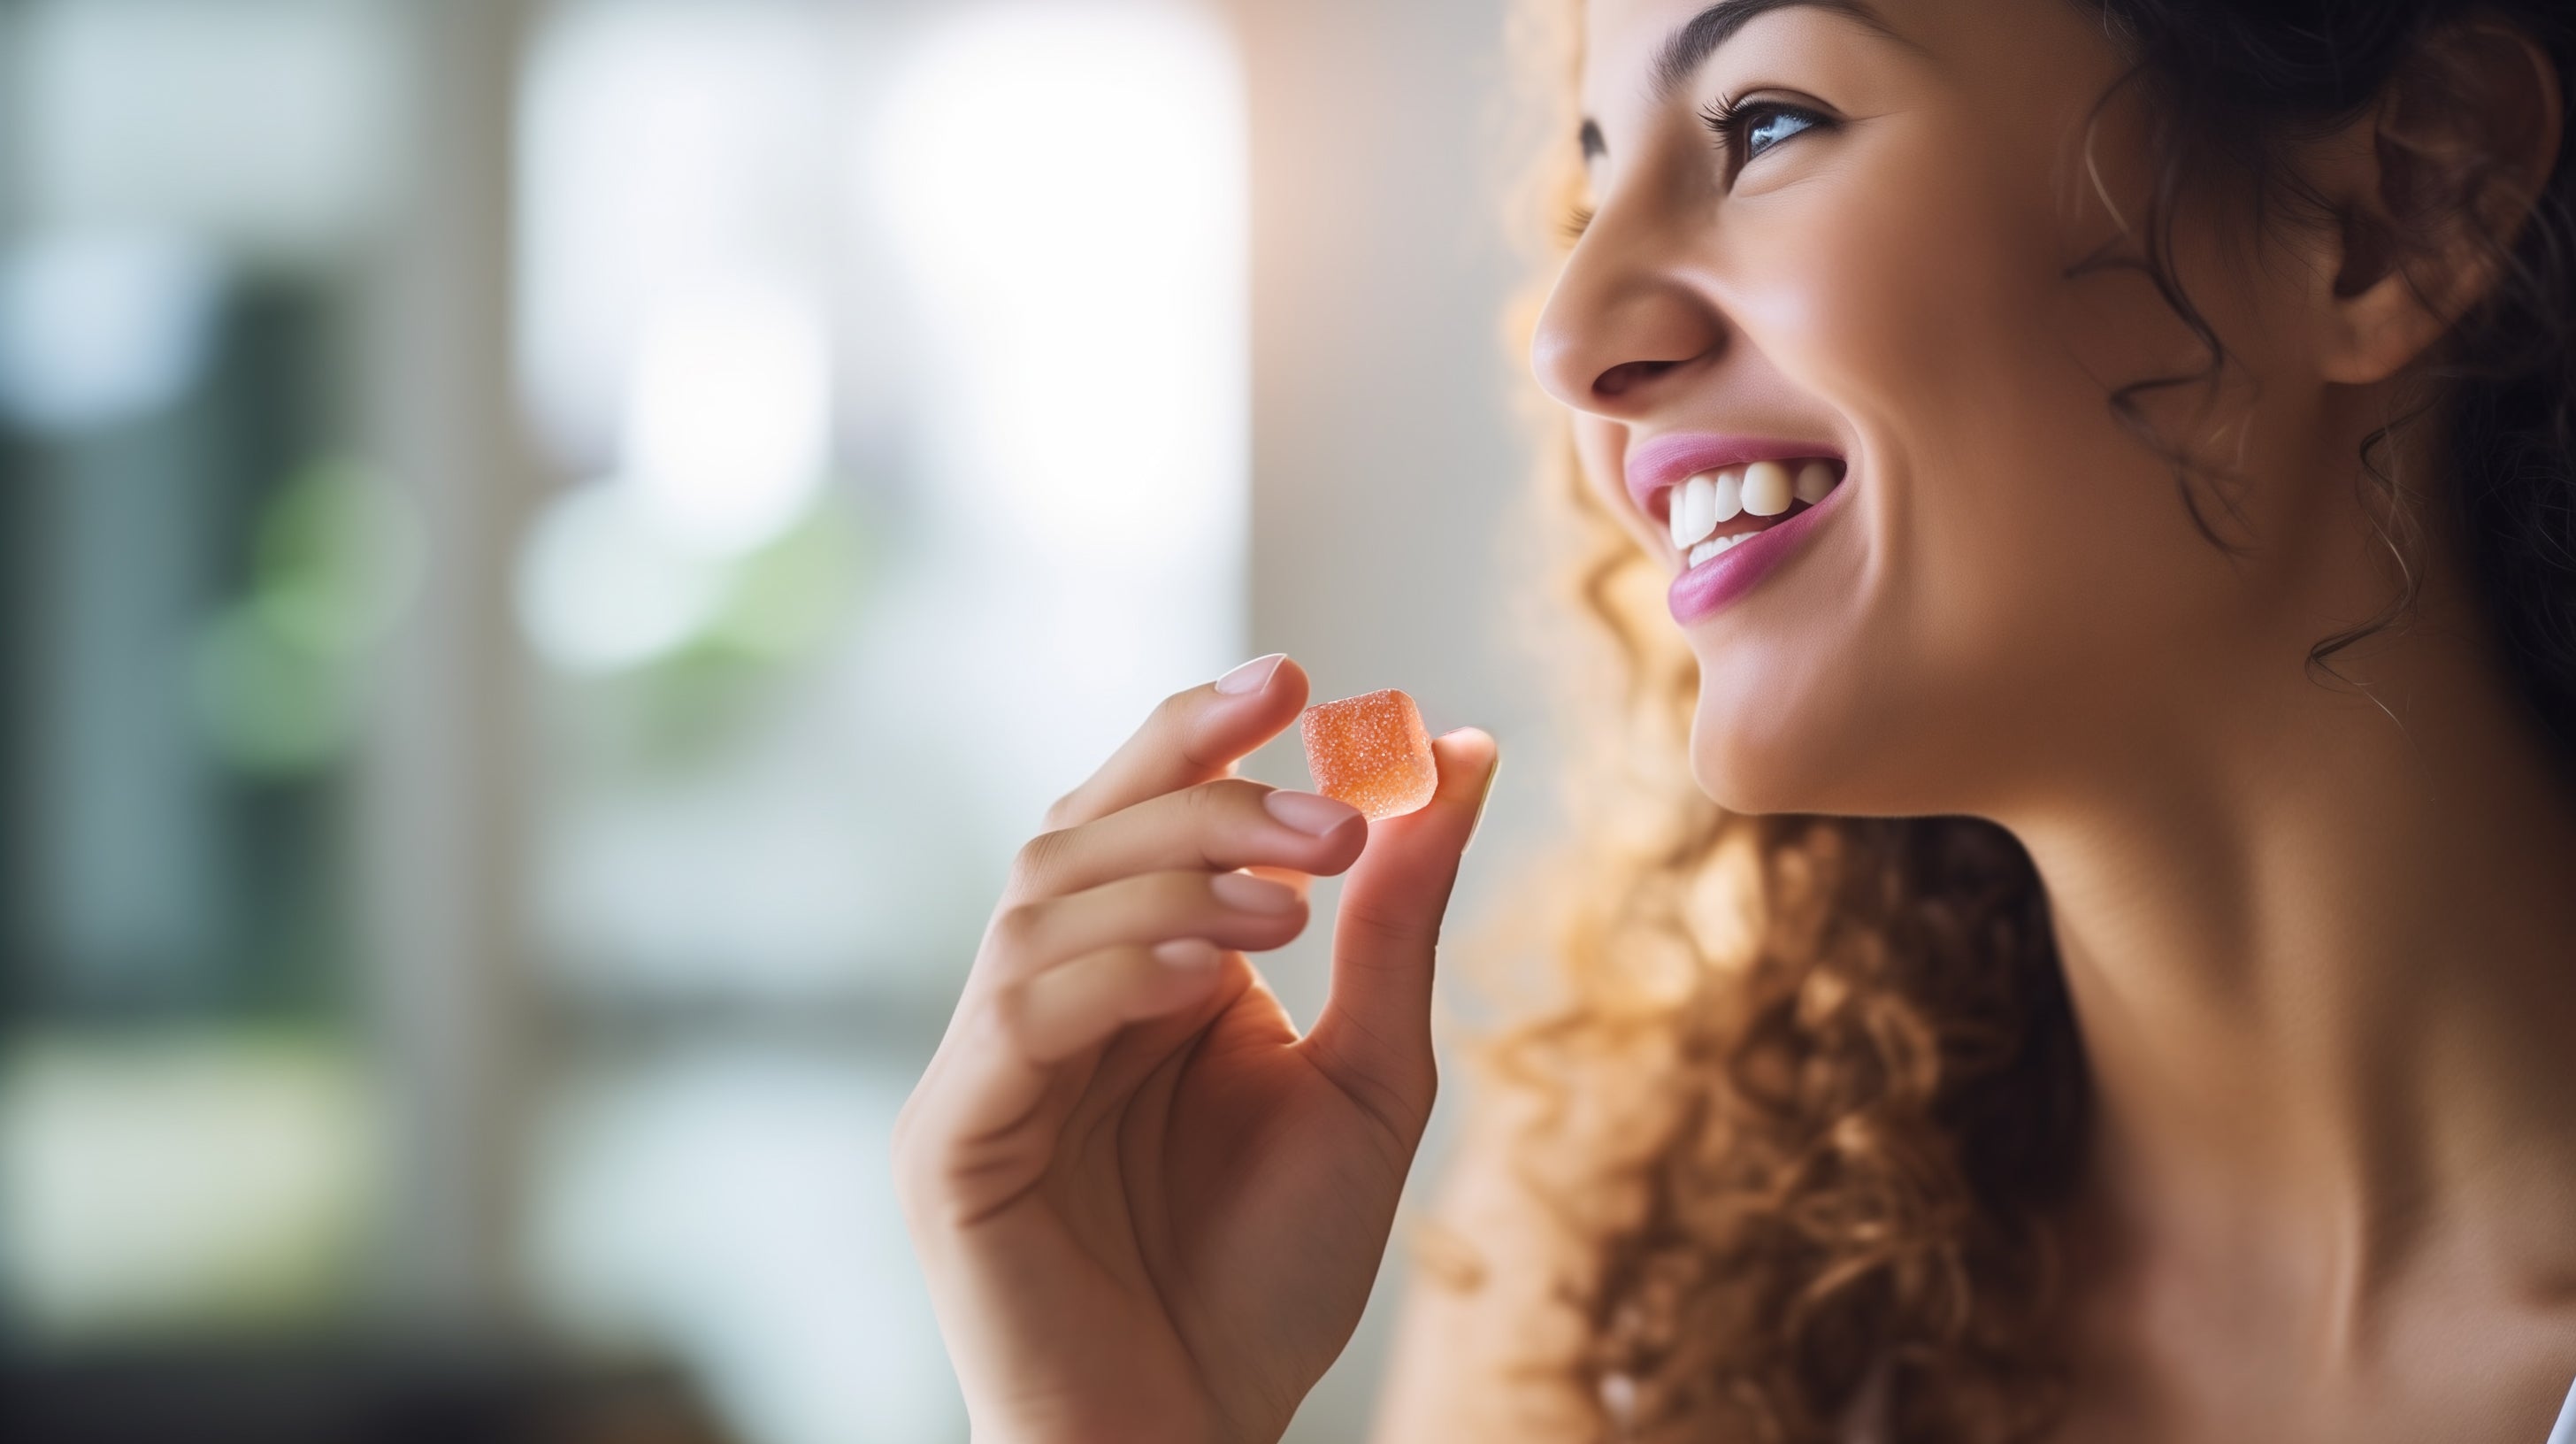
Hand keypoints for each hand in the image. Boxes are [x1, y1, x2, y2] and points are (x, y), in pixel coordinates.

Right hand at [893, 654, 1497, 1443]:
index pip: (1140, 810)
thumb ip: (1395, 923)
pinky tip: (1213, 972)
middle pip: (1080, 830)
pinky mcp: (951, 1141)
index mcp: (1131, 973)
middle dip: (1202, 788)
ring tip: (1298, 892)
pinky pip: (1018, 1014)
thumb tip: (1459, 755)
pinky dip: (1118, 966)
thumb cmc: (1271, 1276)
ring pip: (1041, 898)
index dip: (1202, 732)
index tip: (1305, 678)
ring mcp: (988, 1066)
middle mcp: (1046, 1000)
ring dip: (1174, 869)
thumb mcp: (1370, 1076)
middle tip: (1330, 802)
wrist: (1196, 1441)